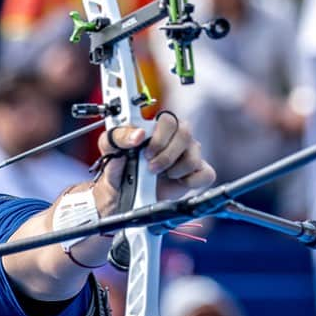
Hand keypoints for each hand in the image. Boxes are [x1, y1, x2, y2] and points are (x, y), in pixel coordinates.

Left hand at [93, 113, 215, 214]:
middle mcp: (176, 136)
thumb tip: (138, 135)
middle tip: (152, 167)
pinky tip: (175, 182)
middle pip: (185, 133)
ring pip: (194, 156)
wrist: (122, 196)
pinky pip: (206, 173)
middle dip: (166, 155)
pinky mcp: (197, 173)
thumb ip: (119, 136)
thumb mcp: (109, 148)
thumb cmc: (119, 168)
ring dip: (174, 170)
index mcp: (156, 126)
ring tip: (160, 175)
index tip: (145, 152)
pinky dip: (190, 181)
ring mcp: (189, 154)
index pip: (168, 119)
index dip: (159, 137)